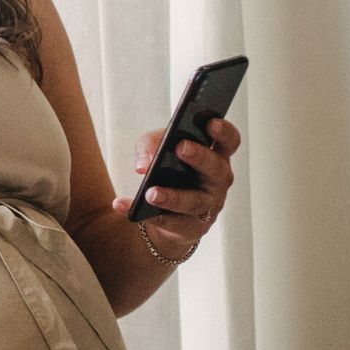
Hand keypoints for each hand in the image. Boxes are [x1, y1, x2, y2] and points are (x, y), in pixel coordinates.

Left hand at [110, 118, 241, 251]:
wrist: (163, 209)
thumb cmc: (167, 168)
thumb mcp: (156, 147)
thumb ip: (151, 145)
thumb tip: (144, 164)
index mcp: (215, 155)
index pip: (228, 142)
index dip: (223, 132)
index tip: (210, 122)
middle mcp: (217, 181)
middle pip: (215, 169)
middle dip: (200, 157)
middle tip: (181, 147)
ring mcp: (207, 205)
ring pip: (194, 201)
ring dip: (172, 196)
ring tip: (150, 192)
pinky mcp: (190, 227)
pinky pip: (169, 222)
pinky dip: (144, 213)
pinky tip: (122, 205)